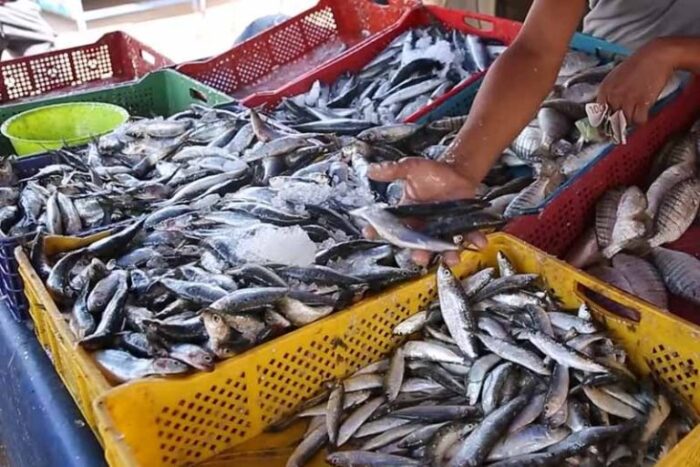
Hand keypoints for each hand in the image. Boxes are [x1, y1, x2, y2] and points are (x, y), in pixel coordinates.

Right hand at [366, 157, 486, 266]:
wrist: (457, 171)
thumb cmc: (432, 172)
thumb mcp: (411, 168)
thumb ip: (393, 170)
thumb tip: (371, 170)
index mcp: (406, 214)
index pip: (389, 226)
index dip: (378, 231)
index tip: (370, 233)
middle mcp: (422, 226)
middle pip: (416, 245)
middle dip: (417, 254)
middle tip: (418, 257)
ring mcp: (441, 229)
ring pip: (441, 247)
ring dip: (447, 255)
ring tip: (452, 258)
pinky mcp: (460, 226)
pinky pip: (467, 237)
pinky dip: (474, 240)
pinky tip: (479, 242)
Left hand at [597, 40, 673, 125]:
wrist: (656, 56)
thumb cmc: (637, 64)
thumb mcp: (615, 78)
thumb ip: (609, 94)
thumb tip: (606, 109)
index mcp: (604, 90)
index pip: (598, 115)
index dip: (602, 124)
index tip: (604, 130)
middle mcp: (614, 97)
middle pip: (611, 121)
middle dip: (616, 126)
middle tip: (620, 128)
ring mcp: (628, 100)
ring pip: (625, 122)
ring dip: (630, 122)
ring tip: (635, 115)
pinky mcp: (642, 102)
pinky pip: (638, 120)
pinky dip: (641, 120)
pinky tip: (643, 115)